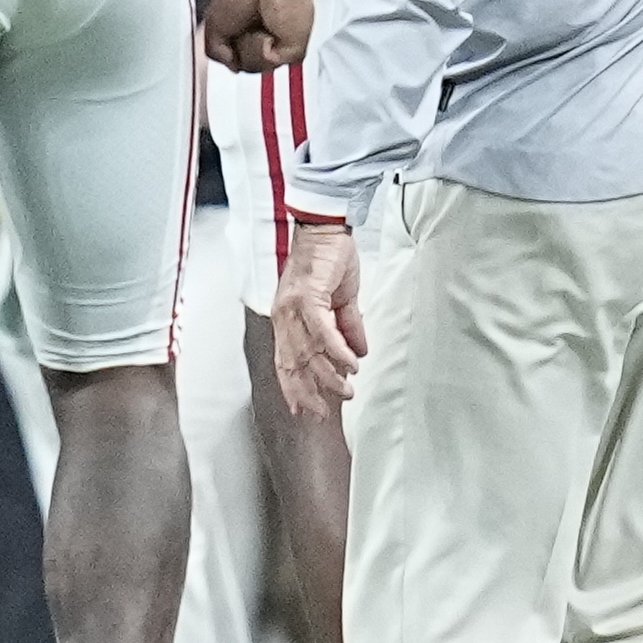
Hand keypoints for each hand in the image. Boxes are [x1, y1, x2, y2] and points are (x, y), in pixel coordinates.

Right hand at [202, 0, 314, 71]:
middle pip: (246, 68)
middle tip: (244, 25)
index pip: (238, 61)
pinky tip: (266, 31)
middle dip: (238, 48)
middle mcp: (268, 42)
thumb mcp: (214, 24)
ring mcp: (281, 47)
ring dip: (249, 46)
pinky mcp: (293, 50)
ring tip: (257, 25)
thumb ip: (216, 52)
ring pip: (257, 68)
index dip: (230, 53)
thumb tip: (233, 66)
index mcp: (251, 34)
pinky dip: (261, 46)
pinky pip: (269, 63)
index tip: (231, 35)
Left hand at [271, 221, 366, 414]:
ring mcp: (292, 307)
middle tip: (323, 414)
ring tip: (347, 391)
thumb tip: (358, 354)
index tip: (305, 411)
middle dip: (307, 393)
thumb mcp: (342, 301)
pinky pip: (322, 332)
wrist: (326, 228)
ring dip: (328, 376)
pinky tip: (350, 364)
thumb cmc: (330, 258)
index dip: (294, 388)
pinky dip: (337, 351)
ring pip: (308, 353)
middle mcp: (284, 316)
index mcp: (287, 318)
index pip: (286, 361)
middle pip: (292, 364)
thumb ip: (348, 328)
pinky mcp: (308, 297)